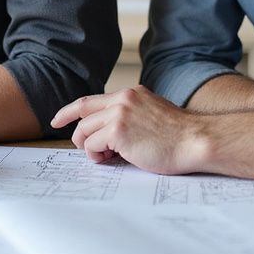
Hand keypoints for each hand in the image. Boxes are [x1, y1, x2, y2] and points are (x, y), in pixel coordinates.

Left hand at [50, 86, 205, 174]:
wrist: (195, 141)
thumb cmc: (178, 137)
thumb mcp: (152, 114)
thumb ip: (131, 116)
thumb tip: (110, 133)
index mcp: (131, 94)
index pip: (92, 100)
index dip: (71, 110)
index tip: (58, 119)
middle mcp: (122, 99)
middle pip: (82, 113)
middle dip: (76, 133)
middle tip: (81, 148)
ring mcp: (119, 113)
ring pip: (84, 131)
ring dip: (90, 148)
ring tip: (108, 158)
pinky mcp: (117, 131)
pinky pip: (91, 145)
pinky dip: (96, 156)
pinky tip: (112, 159)